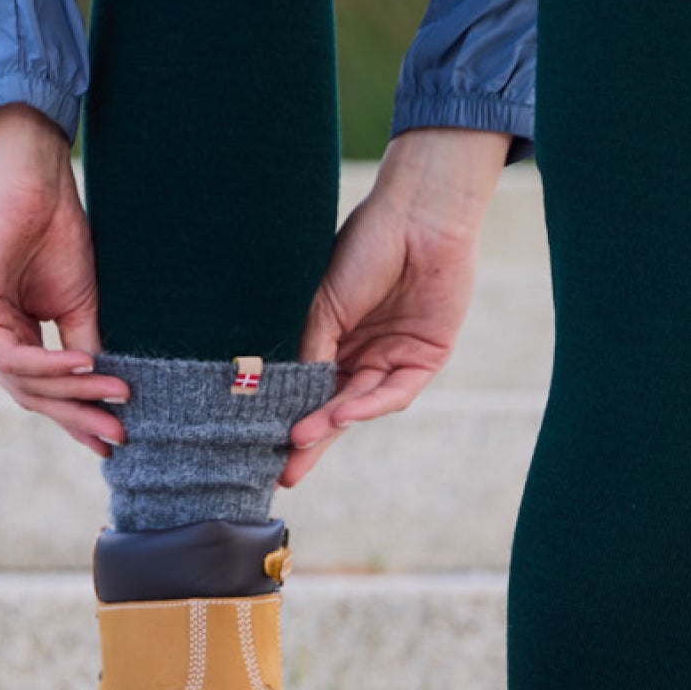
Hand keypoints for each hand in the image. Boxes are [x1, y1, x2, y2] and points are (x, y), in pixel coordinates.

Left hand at [0, 104, 128, 456]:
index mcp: (0, 332)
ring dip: (74, 394)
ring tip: (118, 398)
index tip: (112, 438)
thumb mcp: (78, 307)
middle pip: (28, 393)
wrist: (38, 179)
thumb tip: (108, 399)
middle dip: (77, 415)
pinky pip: (13, 357)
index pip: (35, 388)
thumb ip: (83, 353)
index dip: (75, 415)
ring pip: (22, 381)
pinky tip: (88, 367)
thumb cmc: (57, 231)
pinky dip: (53, 366)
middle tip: (118, 436)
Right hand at [281, 127, 509, 485]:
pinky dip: (368, 405)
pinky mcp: (427, 358)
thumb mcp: (324, 304)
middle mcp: (364, 353)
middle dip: (310, 441)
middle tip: (285, 473)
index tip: (262, 448)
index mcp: (336, 338)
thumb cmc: (365, 246)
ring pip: (361, 403)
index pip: (311, 388)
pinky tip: (341, 414)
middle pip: (335, 407)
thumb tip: (292, 400)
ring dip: (332, 423)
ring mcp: (395, 357)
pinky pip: (396, 392)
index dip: (290, 417)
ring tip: (302, 440)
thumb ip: (312, 351)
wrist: (417, 215)